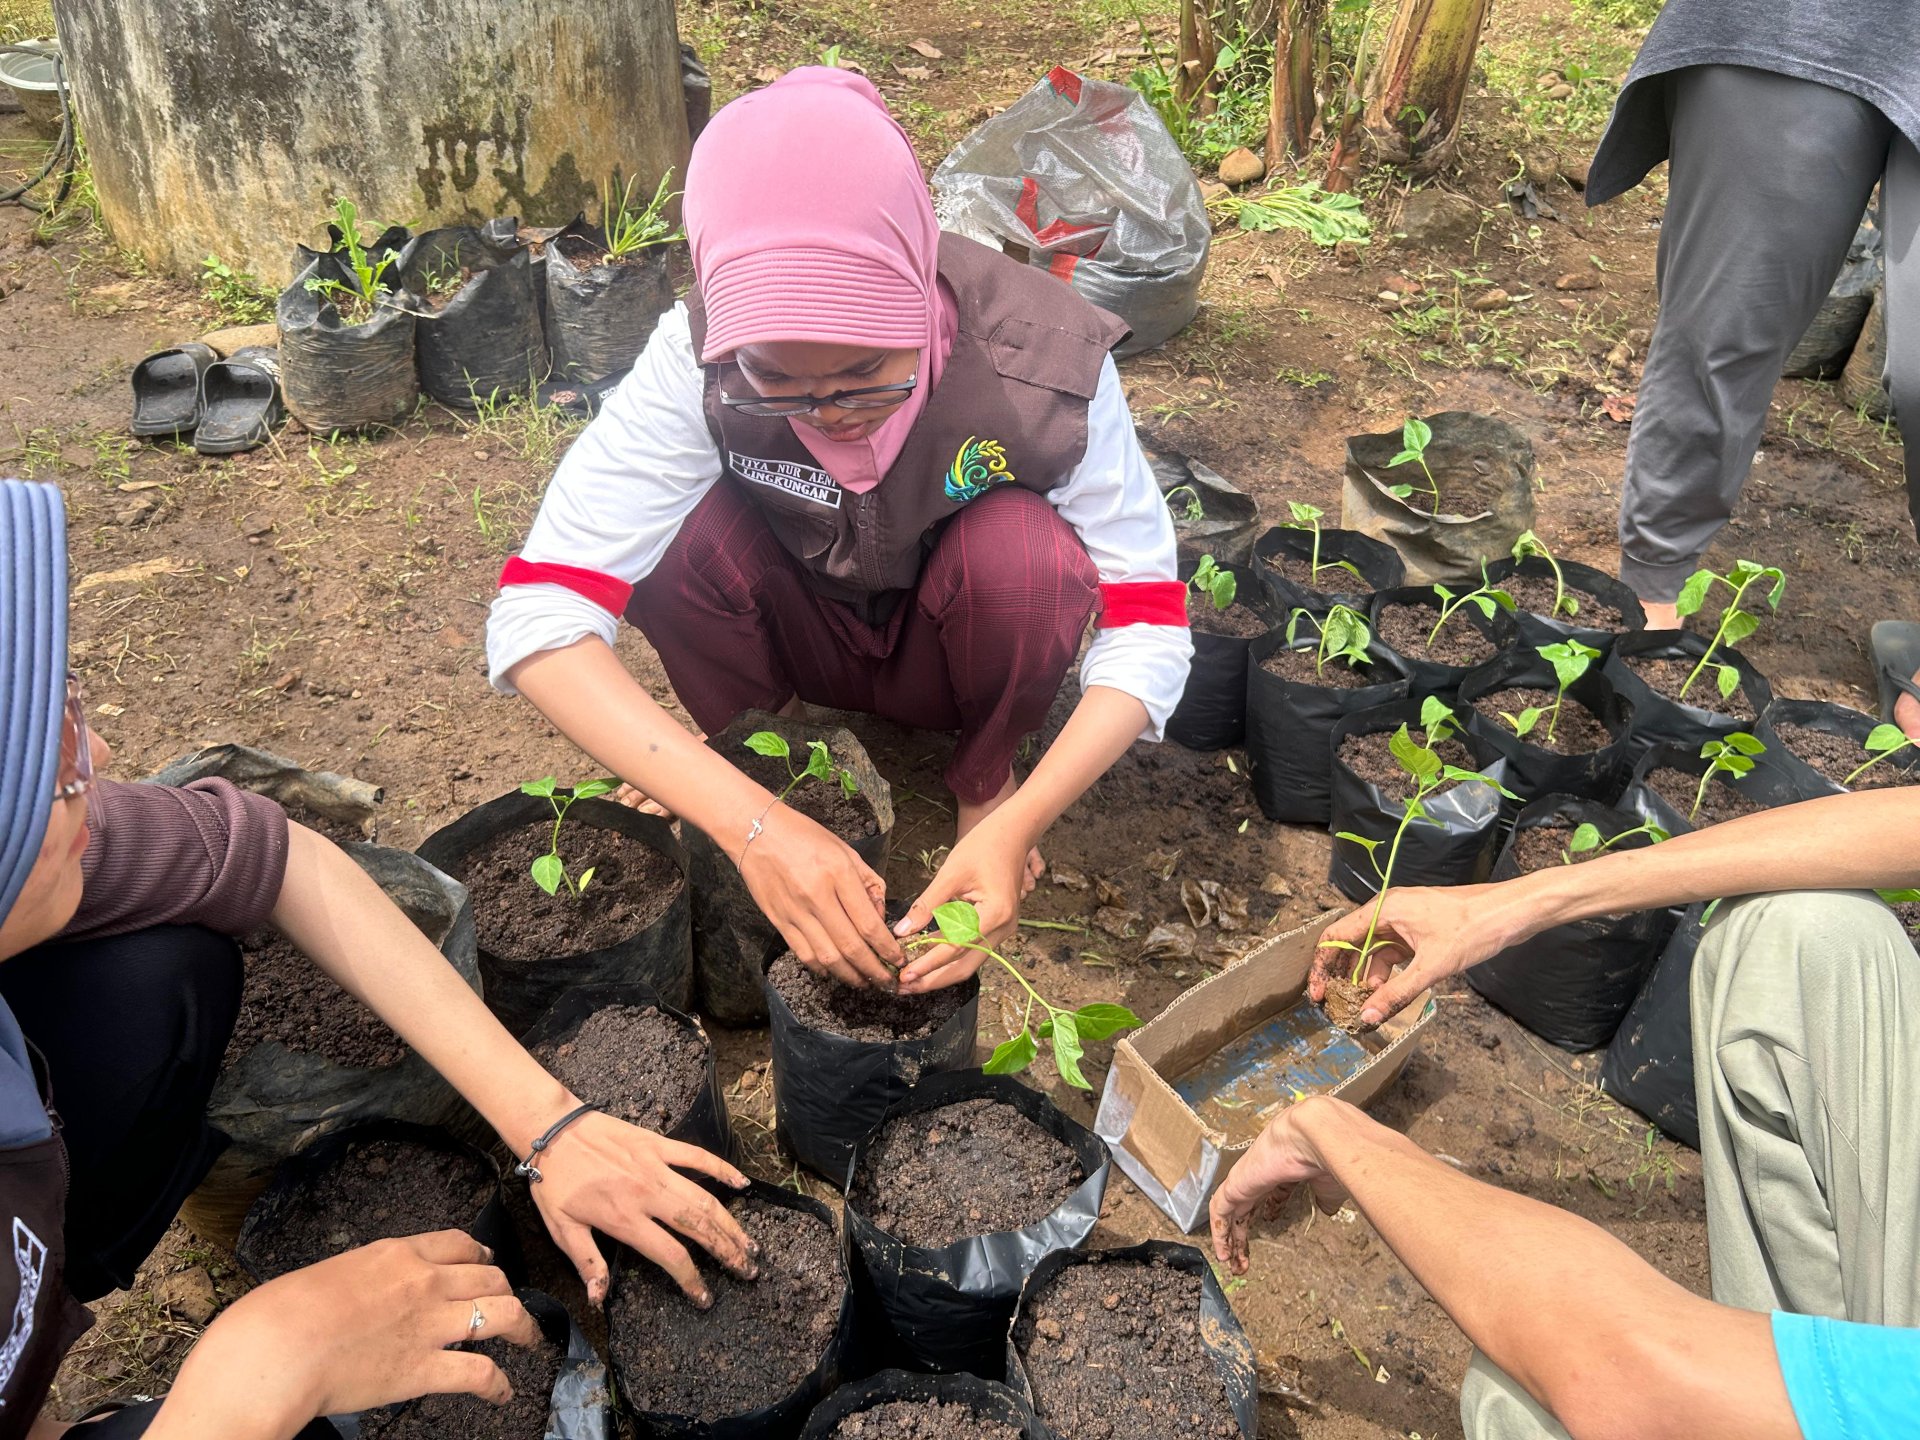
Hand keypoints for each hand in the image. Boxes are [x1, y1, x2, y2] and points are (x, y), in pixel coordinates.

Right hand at [153, 1232, 535, 1437]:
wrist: (276, 1349)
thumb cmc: (281, 1314)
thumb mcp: (328, 1275)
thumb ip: (361, 1279)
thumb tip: (361, 1292)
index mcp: (397, 1254)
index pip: (458, 1243)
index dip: (480, 1255)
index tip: (485, 1264)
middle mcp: (424, 1282)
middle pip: (489, 1276)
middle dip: (506, 1289)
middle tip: (509, 1303)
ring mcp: (430, 1325)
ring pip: (503, 1313)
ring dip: (523, 1328)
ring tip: (529, 1341)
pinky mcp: (425, 1369)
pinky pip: (481, 1373)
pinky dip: (498, 1384)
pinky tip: (502, 1393)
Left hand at [529, 1111, 758, 1306]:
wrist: (552, 1130)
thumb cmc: (555, 1182)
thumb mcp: (562, 1229)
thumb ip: (587, 1263)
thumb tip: (599, 1299)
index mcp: (624, 1218)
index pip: (670, 1254)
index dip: (691, 1279)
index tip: (705, 1297)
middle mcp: (647, 1194)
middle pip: (698, 1227)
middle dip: (726, 1252)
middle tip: (747, 1270)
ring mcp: (657, 1166)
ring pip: (704, 1198)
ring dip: (730, 1222)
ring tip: (749, 1243)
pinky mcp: (658, 1144)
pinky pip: (697, 1157)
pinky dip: (722, 1169)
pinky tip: (742, 1184)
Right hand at [738, 803, 901, 987]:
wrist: (756, 832)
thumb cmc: (804, 836)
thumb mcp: (845, 850)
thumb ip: (868, 883)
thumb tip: (880, 915)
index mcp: (838, 874)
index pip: (869, 923)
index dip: (887, 949)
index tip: (898, 960)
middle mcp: (817, 896)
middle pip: (851, 947)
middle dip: (874, 970)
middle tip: (888, 982)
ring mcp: (796, 912)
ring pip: (828, 957)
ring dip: (850, 976)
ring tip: (865, 982)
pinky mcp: (779, 921)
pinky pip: (804, 954)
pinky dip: (822, 968)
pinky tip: (835, 971)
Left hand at [892, 821, 1029, 992]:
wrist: (1013, 834)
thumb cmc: (984, 846)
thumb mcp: (950, 874)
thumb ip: (926, 905)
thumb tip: (902, 932)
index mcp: (995, 914)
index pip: (955, 948)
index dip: (927, 964)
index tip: (904, 975)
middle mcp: (1004, 928)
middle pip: (965, 966)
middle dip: (933, 979)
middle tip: (902, 987)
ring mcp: (1003, 930)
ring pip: (969, 962)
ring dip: (940, 972)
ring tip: (911, 980)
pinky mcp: (996, 927)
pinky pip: (971, 949)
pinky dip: (949, 957)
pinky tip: (927, 960)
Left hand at [1209, 1101, 1349, 1273]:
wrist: (1315, 1136)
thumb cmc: (1327, 1157)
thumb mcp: (1329, 1186)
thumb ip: (1325, 1199)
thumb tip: (1328, 1209)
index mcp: (1286, 1170)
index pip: (1272, 1190)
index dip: (1271, 1207)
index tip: (1271, 1221)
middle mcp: (1263, 1173)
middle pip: (1248, 1206)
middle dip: (1246, 1233)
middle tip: (1245, 1258)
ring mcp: (1247, 1179)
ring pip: (1231, 1212)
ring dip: (1231, 1240)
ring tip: (1231, 1264)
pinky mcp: (1235, 1185)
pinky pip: (1219, 1211)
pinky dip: (1220, 1233)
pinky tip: (1223, 1252)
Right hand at [1310, 883, 1518, 1026]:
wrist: (1510, 912)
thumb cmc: (1473, 928)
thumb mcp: (1432, 966)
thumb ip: (1397, 993)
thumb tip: (1368, 1017)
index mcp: (1384, 910)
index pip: (1337, 936)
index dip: (1323, 966)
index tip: (1318, 993)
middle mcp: (1388, 911)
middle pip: (1351, 944)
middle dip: (1342, 975)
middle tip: (1336, 1004)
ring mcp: (1403, 920)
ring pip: (1372, 950)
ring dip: (1366, 977)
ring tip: (1364, 1005)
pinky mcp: (1418, 930)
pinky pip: (1391, 952)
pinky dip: (1387, 972)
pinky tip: (1387, 992)